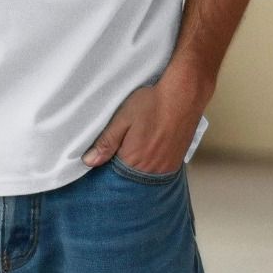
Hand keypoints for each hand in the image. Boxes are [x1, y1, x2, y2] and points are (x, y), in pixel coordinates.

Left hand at [81, 75, 206, 173]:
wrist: (183, 96)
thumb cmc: (151, 104)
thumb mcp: (122, 119)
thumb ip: (106, 142)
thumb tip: (89, 162)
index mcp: (133, 160)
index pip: (113, 174)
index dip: (106, 165)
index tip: (102, 154)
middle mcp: (151, 170)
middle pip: (129, 176)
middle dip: (120, 166)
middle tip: (119, 147)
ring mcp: (166, 169)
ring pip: (144, 175)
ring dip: (136, 166)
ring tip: (134, 146)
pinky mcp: (176, 163)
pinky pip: (158, 172)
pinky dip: (149, 165)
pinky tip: (147, 150)